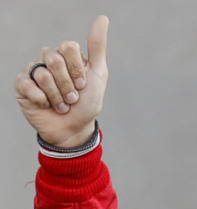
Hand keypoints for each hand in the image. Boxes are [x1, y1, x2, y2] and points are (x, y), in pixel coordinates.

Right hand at [14, 15, 108, 146]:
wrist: (74, 129)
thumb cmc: (87, 103)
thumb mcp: (98, 74)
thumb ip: (97, 46)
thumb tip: (102, 18)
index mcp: (67, 56)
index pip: (68, 46)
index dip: (77, 68)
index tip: (84, 84)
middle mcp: (49, 61)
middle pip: (54, 60)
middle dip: (68, 84)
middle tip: (73, 98)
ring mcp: (34, 72)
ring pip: (42, 73)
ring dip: (57, 96)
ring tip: (62, 105)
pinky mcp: (22, 85)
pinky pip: (27, 84)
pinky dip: (41, 99)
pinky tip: (46, 105)